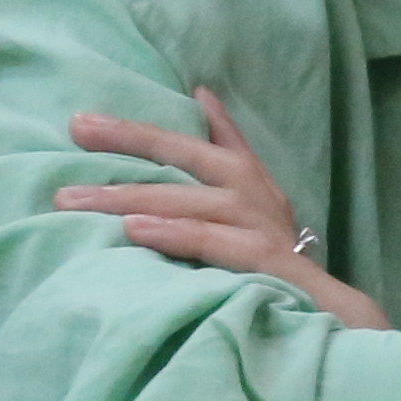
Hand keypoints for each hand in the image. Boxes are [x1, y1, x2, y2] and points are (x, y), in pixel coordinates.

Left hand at [55, 93, 390, 328]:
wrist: (328, 306)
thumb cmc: (272, 250)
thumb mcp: (251, 195)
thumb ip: (226, 145)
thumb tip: (203, 94)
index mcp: (244, 176)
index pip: (187, 143)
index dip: (136, 130)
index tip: (81, 122)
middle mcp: (251, 193)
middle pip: (185, 162)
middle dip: (127, 148)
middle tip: (71, 139)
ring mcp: (259, 224)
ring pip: (190, 201)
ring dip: (132, 196)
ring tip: (77, 198)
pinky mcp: (265, 259)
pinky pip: (212, 242)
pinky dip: (175, 233)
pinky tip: (134, 229)